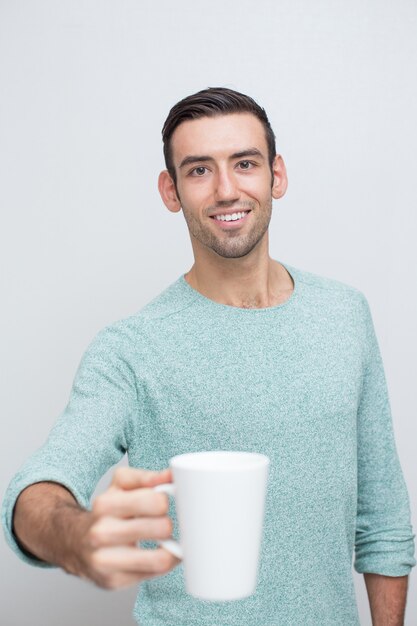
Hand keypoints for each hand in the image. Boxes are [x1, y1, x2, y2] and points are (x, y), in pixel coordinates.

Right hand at [78, 467, 180, 588]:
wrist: (75, 541)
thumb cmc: (106, 512)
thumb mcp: (120, 485)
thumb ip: (147, 477)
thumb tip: (171, 475)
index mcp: (105, 504)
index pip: (155, 501)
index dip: (165, 500)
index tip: (162, 502)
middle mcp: (102, 533)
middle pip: (162, 528)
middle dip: (168, 525)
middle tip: (163, 524)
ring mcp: (105, 560)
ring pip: (160, 559)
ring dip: (172, 549)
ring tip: (166, 541)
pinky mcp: (113, 581)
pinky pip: (155, 574)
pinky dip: (163, 563)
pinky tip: (156, 554)